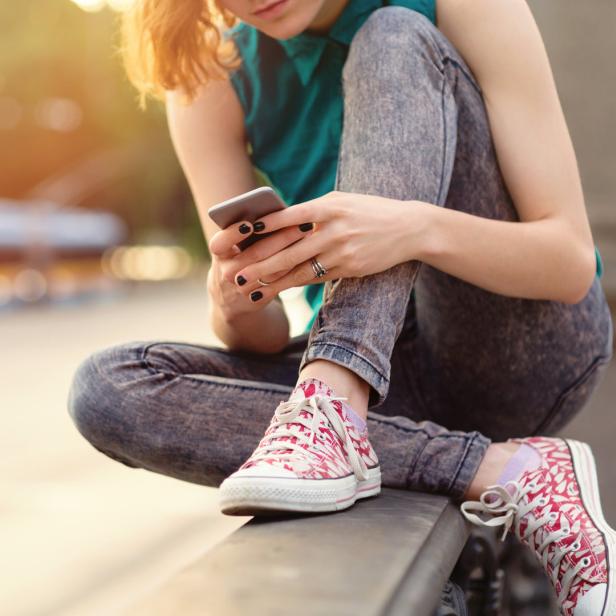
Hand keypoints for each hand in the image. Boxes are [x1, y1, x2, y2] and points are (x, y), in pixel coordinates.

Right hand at [207, 219, 315, 318]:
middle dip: (281, 237)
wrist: (231, 297)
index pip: (220, 243)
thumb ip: (246, 231)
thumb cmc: (237, 257)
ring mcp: (242, 287)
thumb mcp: (232, 246)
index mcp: (219, 254)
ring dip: (292, 251)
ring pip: (271, 269)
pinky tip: (308, 253)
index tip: (249, 224)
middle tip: (301, 223)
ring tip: (308, 236)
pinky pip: (279, 281)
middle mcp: (227, 272)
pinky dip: (294, 266)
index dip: (234, 234)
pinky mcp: (258, 297)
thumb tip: (275, 210)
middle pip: (255, 254)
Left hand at [231, 191, 426, 302]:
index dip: (265, 226)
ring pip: (301, 269)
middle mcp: (334, 230)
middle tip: (237, 274)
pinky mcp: (349, 268)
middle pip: (290, 249)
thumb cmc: (371, 211)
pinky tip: (280, 288)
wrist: (408, 229)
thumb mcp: (344, 201)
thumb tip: (284, 219)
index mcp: (329, 207)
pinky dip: (296, 282)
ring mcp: (342, 251)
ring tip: (252, 287)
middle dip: (261, 263)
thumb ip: (315, 209)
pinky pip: (317, 277)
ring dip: (274, 280)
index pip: (290, 216)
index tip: (242, 233)